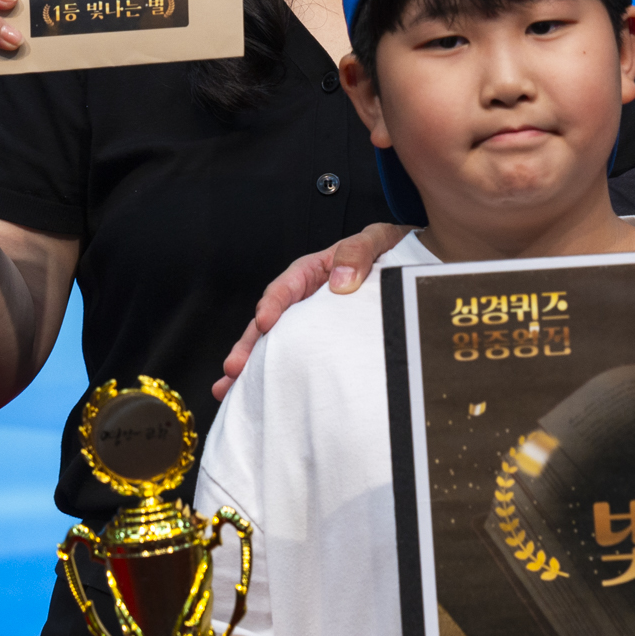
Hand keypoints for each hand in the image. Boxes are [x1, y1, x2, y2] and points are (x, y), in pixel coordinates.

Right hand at [212, 222, 413, 400]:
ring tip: (228, 389)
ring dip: (250, 366)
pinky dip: (274, 375)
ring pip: (272, 344)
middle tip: (234, 367)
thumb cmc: (383, 249)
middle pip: (268, 323)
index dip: (273, 304)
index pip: (286, 287)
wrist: (405, 263)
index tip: (264, 322)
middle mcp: (302, 299)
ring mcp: (307, 323)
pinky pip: (293, 357)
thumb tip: (341, 281)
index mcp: (311, 272)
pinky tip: (257, 395)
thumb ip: (357, 252)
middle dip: (248, 345)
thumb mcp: (373, 240)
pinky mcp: (318, 342)